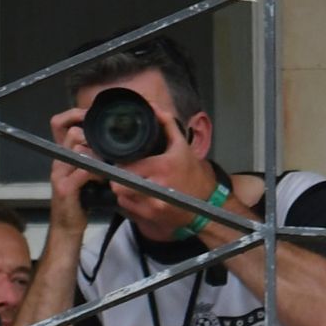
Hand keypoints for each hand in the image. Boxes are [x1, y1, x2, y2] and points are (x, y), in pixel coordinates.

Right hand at [46, 107, 99, 238]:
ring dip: (97, 158)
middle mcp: (58, 161)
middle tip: (106, 153)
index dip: (80, 120)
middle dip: (93, 140)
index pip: (65, 127)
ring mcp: (59, 174)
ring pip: (79, 150)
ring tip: (105, 169)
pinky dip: (97, 173)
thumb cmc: (80, 202)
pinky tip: (102, 181)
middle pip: (74, 134)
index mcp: (63, 157)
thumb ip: (91, 161)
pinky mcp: (64, 187)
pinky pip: (84, 171)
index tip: (97, 124)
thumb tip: (111, 148)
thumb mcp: (85, 177)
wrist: (67, 227)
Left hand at [109, 108, 218, 238]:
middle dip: (119, 177)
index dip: (121, 163)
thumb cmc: (193, 173)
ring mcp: (153, 206)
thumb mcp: (182, 146)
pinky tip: (139, 194)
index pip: (125, 167)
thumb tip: (153, 107)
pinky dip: (129, 201)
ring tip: (133, 183)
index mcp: (162, 167)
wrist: (206, 205)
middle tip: (126, 172)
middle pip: (119, 184)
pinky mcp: (151, 218)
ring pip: (121, 196)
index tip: (124, 161)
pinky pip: (128, 208)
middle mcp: (156, 189)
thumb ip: (167, 124)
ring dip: (123, 189)